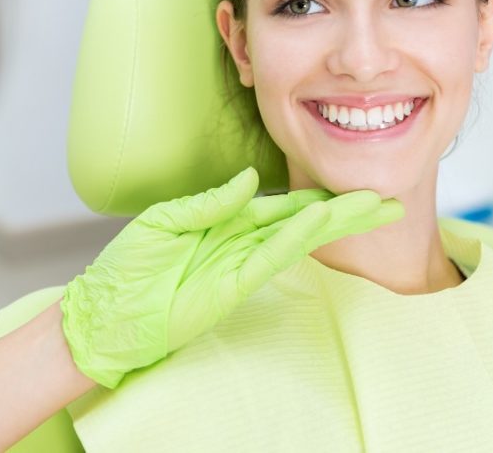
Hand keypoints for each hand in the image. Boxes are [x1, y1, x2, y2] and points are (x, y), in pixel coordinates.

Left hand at [60, 167, 402, 387]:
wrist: (106, 313)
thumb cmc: (128, 268)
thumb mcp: (164, 220)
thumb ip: (209, 202)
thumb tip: (250, 178)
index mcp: (225, 221)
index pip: (280, 204)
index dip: (315, 195)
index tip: (351, 185)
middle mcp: (240, 241)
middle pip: (301, 220)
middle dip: (343, 210)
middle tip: (385, 199)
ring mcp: (240, 264)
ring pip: (297, 237)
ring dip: (334, 222)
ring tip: (372, 207)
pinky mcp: (234, 286)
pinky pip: (270, 257)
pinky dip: (295, 237)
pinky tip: (318, 219)